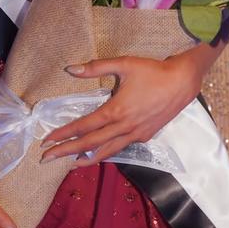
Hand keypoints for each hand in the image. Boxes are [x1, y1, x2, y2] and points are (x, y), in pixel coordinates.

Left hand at [40, 52, 202, 165]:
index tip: (47, 141)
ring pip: (107, 151)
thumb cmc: (152, 71)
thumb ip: (96, 67)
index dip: (64, 134)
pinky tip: (100, 152)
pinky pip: (121, 147)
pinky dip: (106, 153)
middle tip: (46, 158)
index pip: (84, 126)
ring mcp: (135, 134)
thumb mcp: (124, 64)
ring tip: (70, 163)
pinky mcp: (145, 136)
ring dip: (86, 157)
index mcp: (115, 111)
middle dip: (66, 151)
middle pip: (90, 143)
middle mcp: (123, 127)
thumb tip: (70, 69)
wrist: (182, 82)